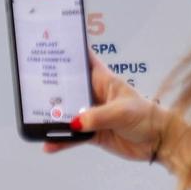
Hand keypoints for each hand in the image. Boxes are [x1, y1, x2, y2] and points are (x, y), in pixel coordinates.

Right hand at [43, 50, 165, 162]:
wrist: (158, 141)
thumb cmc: (146, 117)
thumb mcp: (122, 112)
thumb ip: (97, 116)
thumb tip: (75, 122)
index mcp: (104, 80)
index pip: (83, 59)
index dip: (68, 52)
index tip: (50, 45)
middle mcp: (95, 94)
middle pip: (69, 88)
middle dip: (52, 88)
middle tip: (32, 87)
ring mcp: (93, 114)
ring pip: (68, 113)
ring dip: (54, 117)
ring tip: (36, 119)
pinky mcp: (93, 133)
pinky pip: (73, 136)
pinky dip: (61, 140)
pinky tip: (49, 144)